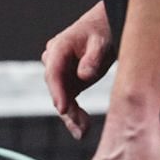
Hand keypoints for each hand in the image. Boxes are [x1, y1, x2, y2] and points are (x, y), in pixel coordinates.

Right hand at [42, 1, 115, 139]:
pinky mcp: (69, 82)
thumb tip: (83, 75)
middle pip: (55, 88)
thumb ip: (92, 58)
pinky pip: (68, 101)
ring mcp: (60, 73)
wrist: (106, 27)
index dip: (57, 91)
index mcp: (59, 47)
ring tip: (83, 132)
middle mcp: (54, 61)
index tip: (62, 109)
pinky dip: (75, 115)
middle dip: (66, 109)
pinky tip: (83, 128)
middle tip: (81, 127)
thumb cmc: (103, 30)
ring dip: (70, 116)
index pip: (53, 71)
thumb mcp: (101, 42)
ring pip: (60, 98)